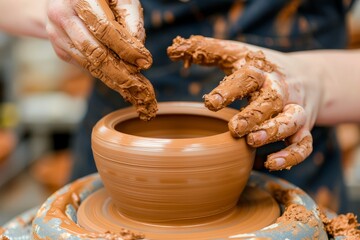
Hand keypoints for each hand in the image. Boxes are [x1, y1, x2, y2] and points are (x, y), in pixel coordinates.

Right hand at [46, 0, 156, 119]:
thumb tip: (139, 46)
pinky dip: (103, 75)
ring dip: (112, 78)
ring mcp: (56, 33)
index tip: (145, 61)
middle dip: (120, 71)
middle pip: (94, 51)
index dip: (126, 48)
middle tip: (139, 85)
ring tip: (132, 87)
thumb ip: (130, 16)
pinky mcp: (59, 48)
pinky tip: (119, 81)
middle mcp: (62, 15)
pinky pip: (84, 66)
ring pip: (87, 63)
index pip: (105, 29)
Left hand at [168, 35, 322, 170]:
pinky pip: (304, 145)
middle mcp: (281, 91)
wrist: (308, 76)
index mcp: (262, 72)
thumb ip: (208, 51)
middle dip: (254, 115)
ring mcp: (296, 110)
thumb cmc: (262, 68)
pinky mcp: (304, 129)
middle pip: (272, 101)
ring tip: (252, 142)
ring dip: (274, 132)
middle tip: (234, 128)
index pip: (248, 77)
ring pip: (293, 121)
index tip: (209, 102)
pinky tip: (269, 164)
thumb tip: (172, 50)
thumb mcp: (237, 54)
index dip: (230, 90)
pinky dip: (291, 156)